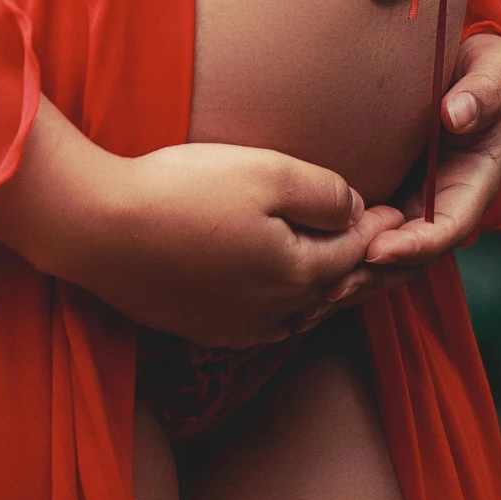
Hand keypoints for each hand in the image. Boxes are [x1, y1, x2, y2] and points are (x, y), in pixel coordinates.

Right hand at [80, 139, 404, 348]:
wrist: (99, 229)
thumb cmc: (183, 191)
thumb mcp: (265, 172)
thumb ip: (322, 192)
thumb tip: (358, 210)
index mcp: (296, 274)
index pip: (353, 251)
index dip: (379, 227)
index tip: (401, 208)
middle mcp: (273, 313)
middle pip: (329, 288)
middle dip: (359, 264)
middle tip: (384, 243)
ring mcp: (234, 326)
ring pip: (297, 310)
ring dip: (320, 286)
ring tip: (336, 263)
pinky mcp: (200, 328)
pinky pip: (261, 321)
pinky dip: (281, 304)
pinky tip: (276, 290)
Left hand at [319, 33, 500, 314]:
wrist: (464, 61)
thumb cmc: (485, 67)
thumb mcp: (497, 71)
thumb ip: (483, 93)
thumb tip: (455, 114)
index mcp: (471, 185)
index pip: (445, 228)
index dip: (414, 245)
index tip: (379, 251)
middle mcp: (439, 205)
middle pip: (407, 258)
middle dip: (371, 277)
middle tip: (327, 291)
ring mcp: (410, 205)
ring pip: (380, 257)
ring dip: (347, 280)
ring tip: (303, 303)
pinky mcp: (383, 196)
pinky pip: (360, 236)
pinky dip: (332, 259)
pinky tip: (295, 279)